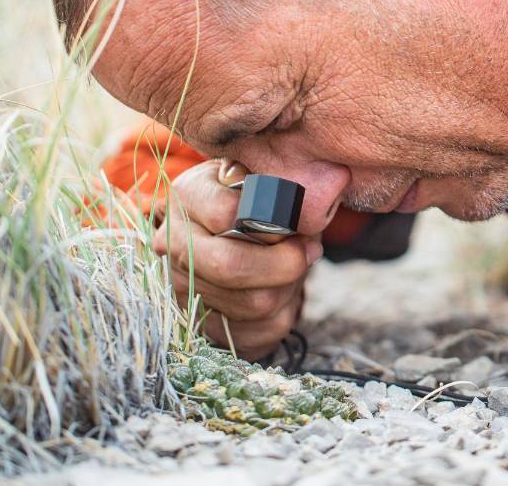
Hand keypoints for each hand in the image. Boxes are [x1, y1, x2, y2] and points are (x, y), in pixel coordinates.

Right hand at [152, 159, 321, 360]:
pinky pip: (260, 330)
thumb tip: (335, 181)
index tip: (295, 222)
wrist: (233, 235)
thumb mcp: (267, 178)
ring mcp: (182, 288)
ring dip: (289, 286)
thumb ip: (287, 181)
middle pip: (231, 266)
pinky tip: (283, 289)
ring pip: (253, 303)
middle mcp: (172, 243)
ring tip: (295, 267)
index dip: (272, 220)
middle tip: (309, 251)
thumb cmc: (258, 200)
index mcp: (187, 196)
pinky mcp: (206, 324)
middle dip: (285, 263)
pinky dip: (285, 311)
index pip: (226, 213)